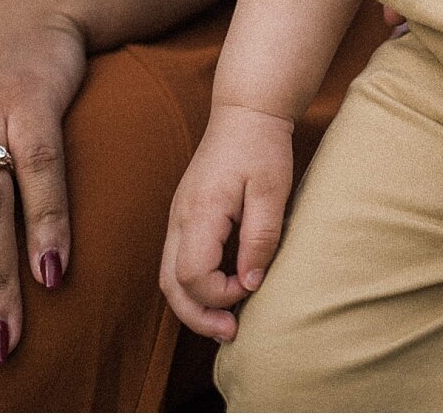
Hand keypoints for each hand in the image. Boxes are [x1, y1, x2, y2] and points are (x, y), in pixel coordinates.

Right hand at [160, 103, 294, 341]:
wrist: (246, 111)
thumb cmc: (262, 146)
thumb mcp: (272, 189)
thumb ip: (260, 237)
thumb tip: (251, 283)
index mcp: (200, 210)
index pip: (193, 274)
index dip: (220, 294)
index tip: (250, 285)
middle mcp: (180, 217)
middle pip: (171, 285)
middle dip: (198, 316)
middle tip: (231, 332)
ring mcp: (178, 216)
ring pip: (170, 277)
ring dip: (194, 305)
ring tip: (226, 322)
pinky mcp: (185, 215)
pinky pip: (178, 262)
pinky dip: (193, 286)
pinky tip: (220, 293)